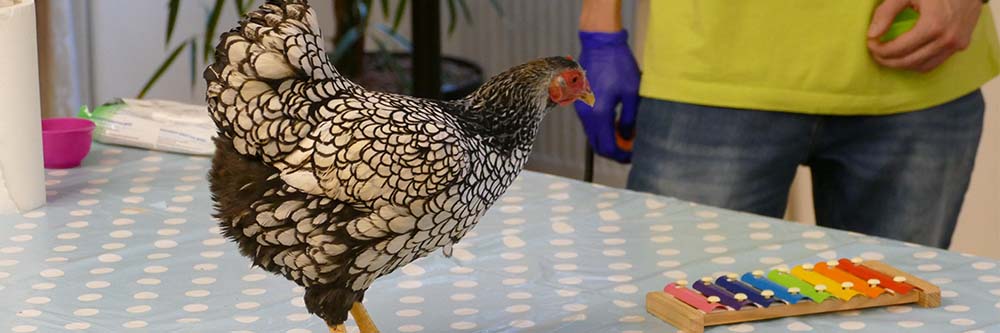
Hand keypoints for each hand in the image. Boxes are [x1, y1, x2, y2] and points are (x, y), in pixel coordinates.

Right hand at [574, 30, 639, 162]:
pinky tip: (617, 124)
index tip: (634, 157)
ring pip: (593, 136)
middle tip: (630, 152)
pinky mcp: (581, 103)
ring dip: (608, 141)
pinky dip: (603, 131)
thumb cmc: (618, 65)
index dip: (621, 157)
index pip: (608, 147)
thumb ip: (630, 119)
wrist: (600, 45)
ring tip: (627, 138)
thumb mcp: (632, 93)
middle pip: (598, 146)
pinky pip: (590, 125)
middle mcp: (586, 115)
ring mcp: (581, 110)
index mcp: (599, 114)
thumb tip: (628, 137)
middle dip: (614, 153)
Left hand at [867, 0, 983, 71]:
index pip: (899, 49)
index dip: (880, 50)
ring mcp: (957, 44)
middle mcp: (947, 39)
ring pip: (923, 66)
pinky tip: (907, 55)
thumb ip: (887, 12)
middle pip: (909, 62)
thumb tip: (871, 35)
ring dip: (903, 65)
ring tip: (889, 56)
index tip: (870, 44)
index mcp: (934, 25)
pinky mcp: (962, 45)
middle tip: (876, 53)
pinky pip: (936, 62)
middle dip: (888, 61)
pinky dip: (918, 63)